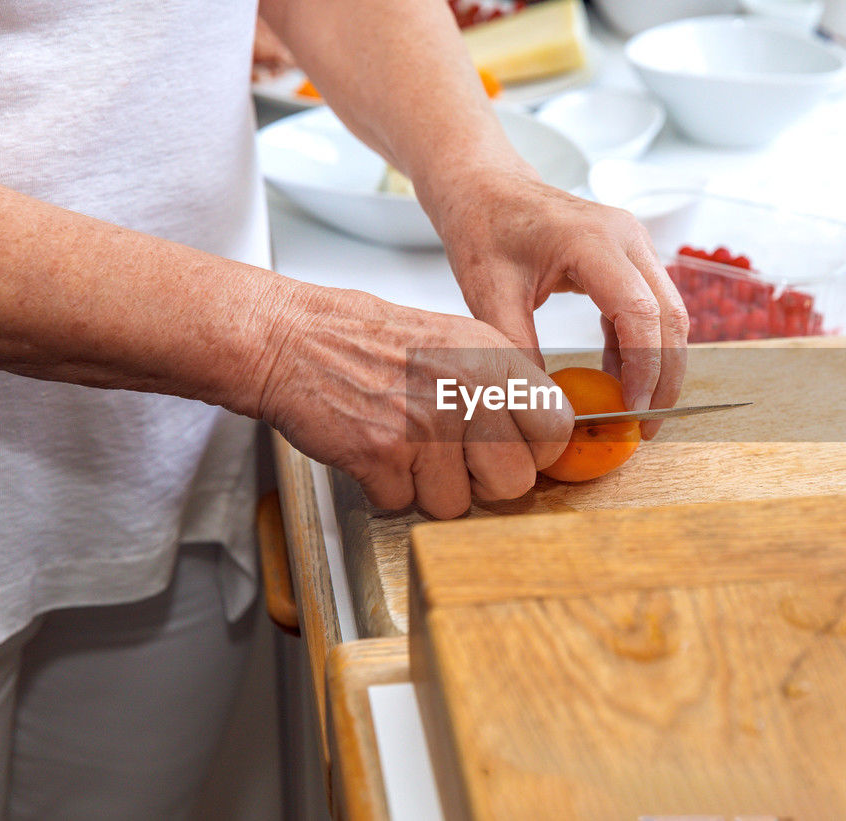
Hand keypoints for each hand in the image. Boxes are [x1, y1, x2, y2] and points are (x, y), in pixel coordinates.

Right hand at [256, 285, 571, 518]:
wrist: (290, 340)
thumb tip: (537, 434)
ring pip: (458, 504)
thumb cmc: (368, 343)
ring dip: (429, 489)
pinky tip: (374, 452)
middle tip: (455, 461)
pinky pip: (404, 505)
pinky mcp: (384, 455)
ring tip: (406, 448)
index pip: (556, 427)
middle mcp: (467, 388)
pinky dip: (387, 490)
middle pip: (515, 481)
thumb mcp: (454, 340)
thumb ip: (500, 383)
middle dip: (484, 483)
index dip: (535, 452)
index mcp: (492, 356)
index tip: (515, 451)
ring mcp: (426, 424)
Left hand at [436, 170, 688, 437]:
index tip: (631, 410)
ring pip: (668, 314)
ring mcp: (634, 244)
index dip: (643, 367)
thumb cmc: (484, 229)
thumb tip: (541, 408)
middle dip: (664, 376)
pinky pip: (650, 309)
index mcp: (592, 240)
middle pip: (669, 316)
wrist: (485, 187)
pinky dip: (640, 347)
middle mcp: (626, 236)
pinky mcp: (630, 256)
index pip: (638, 312)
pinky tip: (618, 379)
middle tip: (647, 425)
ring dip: (659, 364)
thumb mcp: (489, 294)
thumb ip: (516, 349)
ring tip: (637, 410)